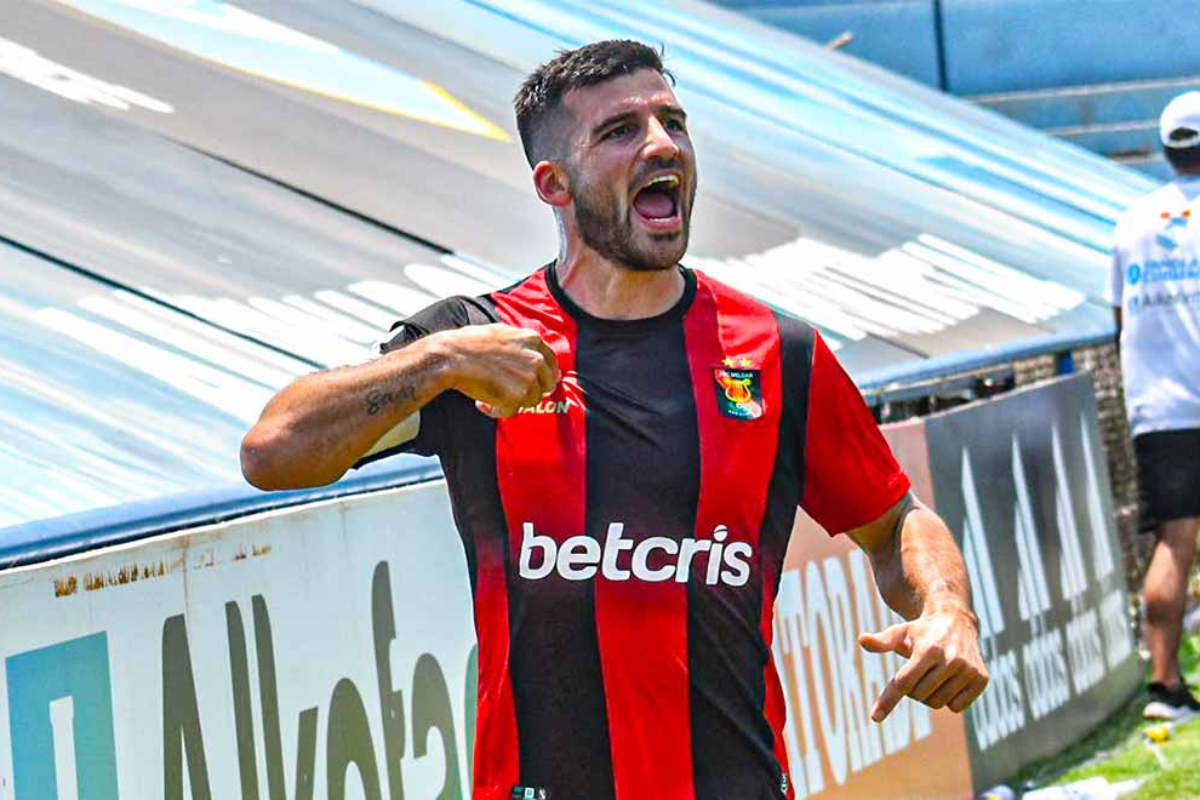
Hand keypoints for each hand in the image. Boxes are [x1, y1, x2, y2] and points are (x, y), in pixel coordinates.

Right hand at [434, 324, 559, 417]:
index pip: (551, 364)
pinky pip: (512, 412)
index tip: (531, 383)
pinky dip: (497, 411)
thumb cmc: (469, 344)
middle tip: (508, 392)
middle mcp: (536, 359)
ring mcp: (528, 379)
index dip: (542, 376)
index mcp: (533, 340)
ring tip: (490, 395)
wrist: (451, 357)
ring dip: (512, 402)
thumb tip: (538, 356)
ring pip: (530, 401)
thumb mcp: (502, 332)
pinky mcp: (516, 397)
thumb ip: (522, 344)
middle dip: (529, 391)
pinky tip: (481, 402)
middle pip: (546, 385)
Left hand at [858, 605, 987, 721]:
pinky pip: (956, 707)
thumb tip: (861, 639)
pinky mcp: (981, 679)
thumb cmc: (922, 631)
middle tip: (918, 673)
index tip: (874, 717)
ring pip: (938, 704)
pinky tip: (950, 680)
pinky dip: (949, 699)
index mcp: (928, 649)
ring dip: (930, 695)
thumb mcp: (900, 632)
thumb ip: (882, 642)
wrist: (957, 622)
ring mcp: (968, 670)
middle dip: (913, 689)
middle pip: (919, 696)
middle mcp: (951, 660)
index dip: (888, 700)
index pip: (904, 683)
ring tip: (933, 675)